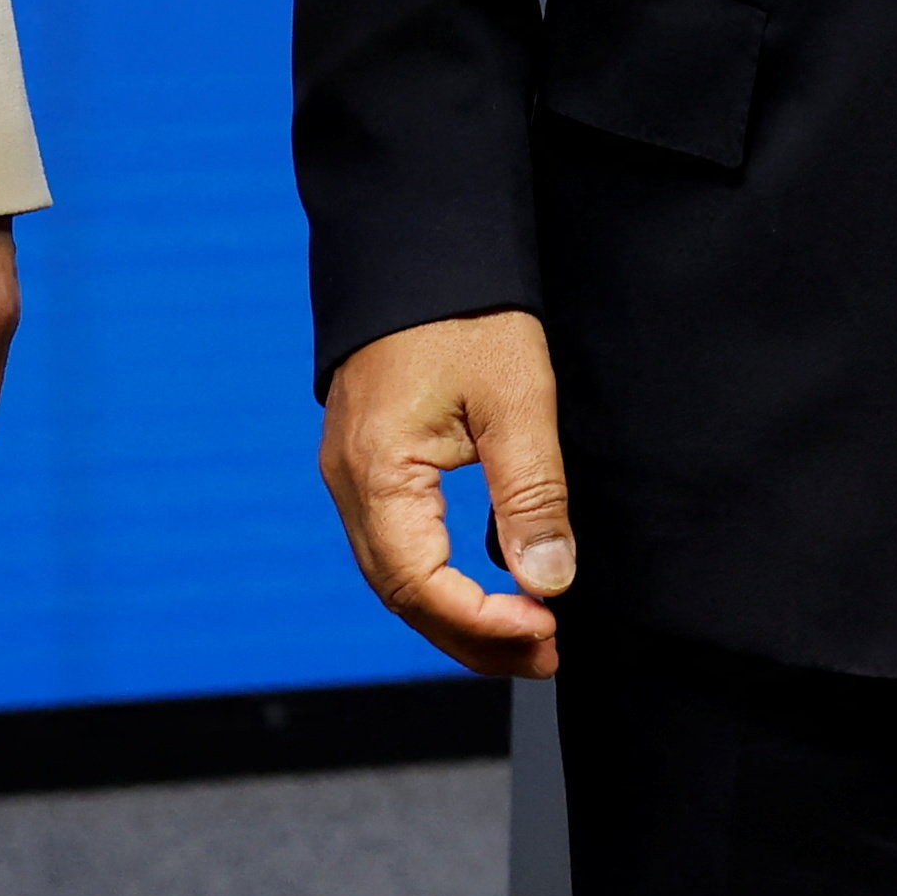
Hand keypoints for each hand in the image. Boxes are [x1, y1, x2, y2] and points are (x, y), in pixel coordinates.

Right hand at [319, 309, 575, 682]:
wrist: (419, 239)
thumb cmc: (467, 310)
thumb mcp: (517, 399)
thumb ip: (531, 495)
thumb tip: (548, 582)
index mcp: (377, 469)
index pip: (420, 583)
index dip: (483, 622)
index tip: (546, 631)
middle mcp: (349, 481)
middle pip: (402, 594)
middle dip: (473, 636)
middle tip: (546, 655)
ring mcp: (350, 472)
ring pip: (396, 575)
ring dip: (458, 614)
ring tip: (527, 637)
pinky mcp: (366, 461)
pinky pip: (395, 543)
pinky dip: (440, 579)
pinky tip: (487, 587)